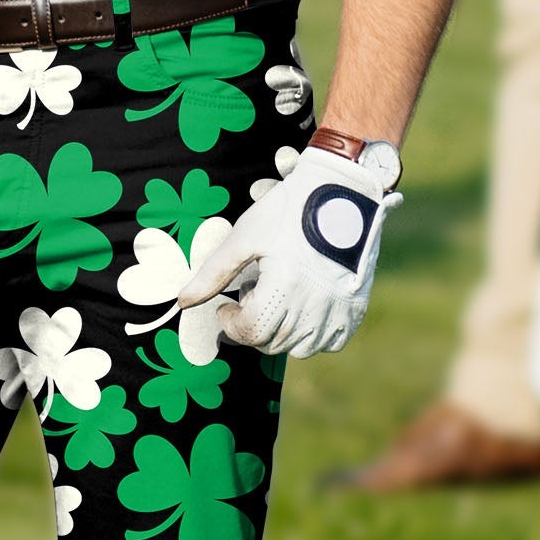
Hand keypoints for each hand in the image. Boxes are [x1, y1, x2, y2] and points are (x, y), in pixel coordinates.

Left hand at [178, 140, 402, 358]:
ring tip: (278, 299)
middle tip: (252, 294)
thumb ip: (214, 273)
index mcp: (284, 286)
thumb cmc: (288, 209)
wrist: (342, 191)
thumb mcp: (246, 236)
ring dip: (280, 333)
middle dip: (252, 326)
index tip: (226, 305)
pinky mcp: (356, 307)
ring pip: (300, 348)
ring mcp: (338, 309)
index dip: (231, 323)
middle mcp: (314, 304)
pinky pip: (331, 342)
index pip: (250, 332)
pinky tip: (303, 308)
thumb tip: (183, 302)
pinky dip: (313, 335)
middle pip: (272, 343)